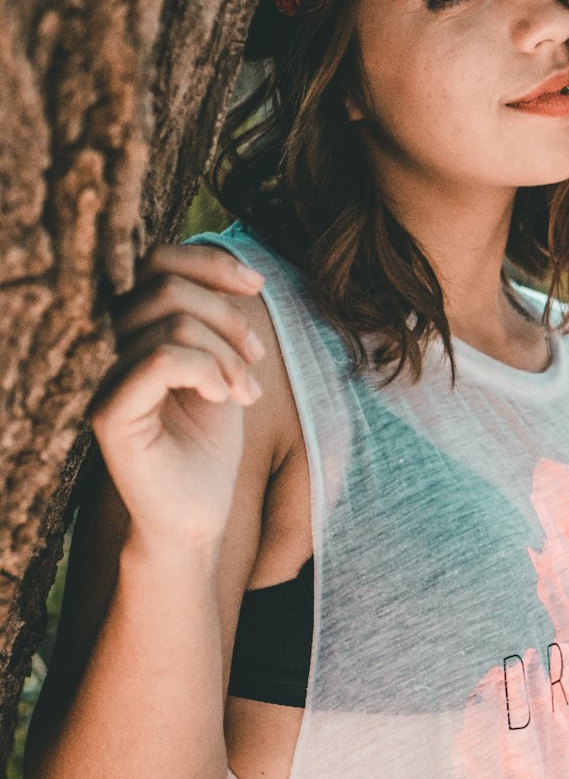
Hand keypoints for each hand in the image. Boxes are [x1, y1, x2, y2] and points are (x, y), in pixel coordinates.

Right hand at [86, 243, 268, 551]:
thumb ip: (214, 322)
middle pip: (165, 284)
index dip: (210, 262)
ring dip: (226, 353)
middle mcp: (105, 347)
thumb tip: (239, 272)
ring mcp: (101, 379)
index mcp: (128, 329)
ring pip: (171, 323)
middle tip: (257, 360)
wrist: (198, 516)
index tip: (258, 284)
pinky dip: (207, 371)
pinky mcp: (109, 413)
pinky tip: (224, 398)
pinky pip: (161, 359)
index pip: (156, 262)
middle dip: (228, 316)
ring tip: (245, 392)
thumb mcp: (222, 369)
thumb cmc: (208, 446)